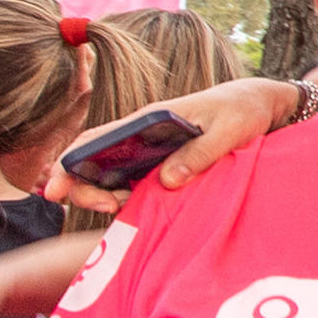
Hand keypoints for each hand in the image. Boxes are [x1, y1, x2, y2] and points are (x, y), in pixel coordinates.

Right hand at [47, 75, 303, 214]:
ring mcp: (150, 152)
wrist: (260, 106)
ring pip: (110, 176)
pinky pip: (134, 185)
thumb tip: (167, 181)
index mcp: (148, 120)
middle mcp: (141, 136)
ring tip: (119, 211)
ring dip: (104, 197)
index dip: (69, 164)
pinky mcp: (164, 167)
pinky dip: (125, 200)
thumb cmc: (243, 111)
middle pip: (93, 162)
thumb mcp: (229, 130)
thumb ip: (200, 153)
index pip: (94, 139)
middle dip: (85, 188)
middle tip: (105, 208)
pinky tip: (133, 212)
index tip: (56, 190)